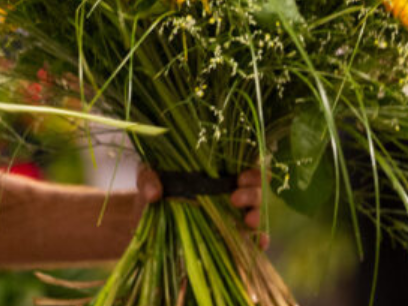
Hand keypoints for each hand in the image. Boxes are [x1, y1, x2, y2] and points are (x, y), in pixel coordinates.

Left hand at [135, 166, 269, 250]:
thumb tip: (155, 193)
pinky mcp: (231, 234)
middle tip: (235, 199)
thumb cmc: (153, 188)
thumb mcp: (147, 177)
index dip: (251, 169)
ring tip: (247, 222)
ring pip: (257, 210)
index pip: (244, 163)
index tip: (241, 176)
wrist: (148, 218)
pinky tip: (259, 242)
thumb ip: (148, 179)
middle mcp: (229, 188)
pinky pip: (254, 237)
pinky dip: (261, 239)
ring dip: (257, 214)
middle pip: (256, 187)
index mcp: (215, 168)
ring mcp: (232, 212)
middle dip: (253, 192)